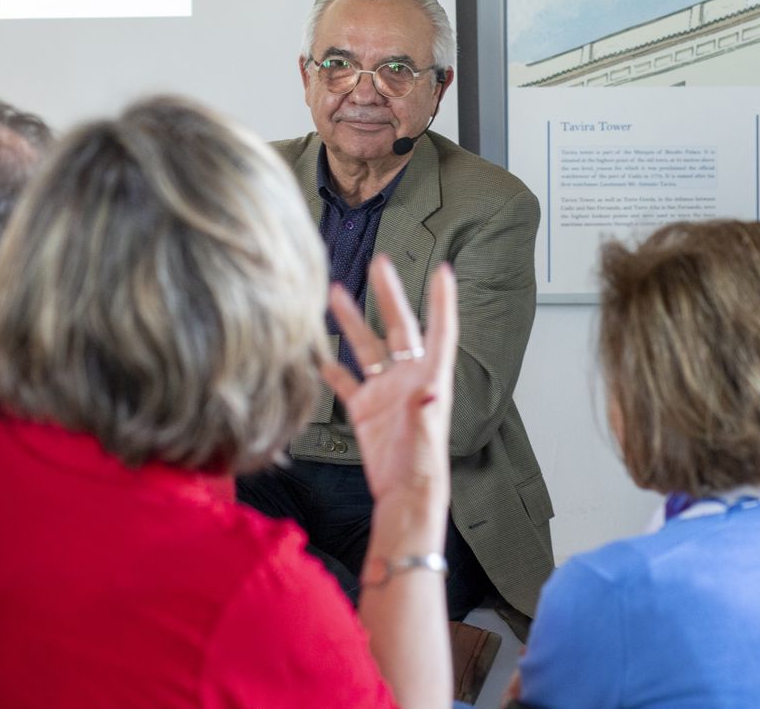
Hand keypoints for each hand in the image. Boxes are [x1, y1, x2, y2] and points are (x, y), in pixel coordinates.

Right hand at [322, 256, 456, 511]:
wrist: (402, 496)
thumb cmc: (421, 468)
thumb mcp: (424, 436)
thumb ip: (424, 410)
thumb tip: (430, 388)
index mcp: (430, 378)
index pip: (439, 330)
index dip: (442, 300)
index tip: (443, 270)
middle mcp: (408, 378)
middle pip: (398, 327)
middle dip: (389, 295)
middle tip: (380, 263)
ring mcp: (384, 391)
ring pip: (367, 346)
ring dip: (352, 321)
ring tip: (334, 292)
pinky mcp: (364, 409)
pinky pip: (346, 380)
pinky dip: (332, 365)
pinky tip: (316, 351)